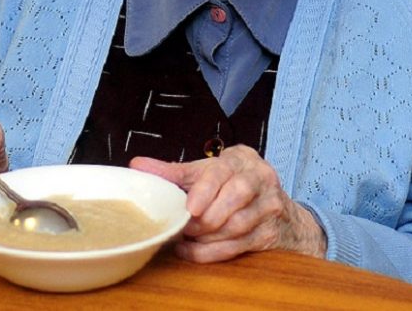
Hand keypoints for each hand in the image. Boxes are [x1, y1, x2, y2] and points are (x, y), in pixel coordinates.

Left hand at [130, 144, 325, 262]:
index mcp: (241, 158)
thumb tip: (137, 166)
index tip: (190, 206)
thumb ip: (174, 171)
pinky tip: (192, 249)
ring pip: (236, 225)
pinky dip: (211, 252)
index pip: (223, 170)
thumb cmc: (231, 182)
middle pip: (235, 196)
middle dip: (205, 216)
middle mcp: (260, 177)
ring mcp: (268, 205)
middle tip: (185, 224)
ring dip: (207, 236)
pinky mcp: (268, 232)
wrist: (273, 206)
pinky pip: (238, 246)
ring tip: (187, 236)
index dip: (206, 189)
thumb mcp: (206, 172)